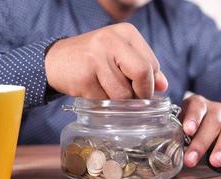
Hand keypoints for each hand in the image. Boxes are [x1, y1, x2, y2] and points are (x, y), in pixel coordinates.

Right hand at [45, 22, 167, 98]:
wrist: (57, 61)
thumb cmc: (94, 60)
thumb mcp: (121, 57)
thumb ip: (144, 68)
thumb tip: (164, 86)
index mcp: (126, 33)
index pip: (153, 64)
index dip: (150, 84)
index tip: (142, 91)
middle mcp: (112, 40)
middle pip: (142, 74)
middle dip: (141, 93)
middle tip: (133, 100)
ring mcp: (96, 56)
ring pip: (124, 93)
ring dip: (119, 101)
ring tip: (106, 90)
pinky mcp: (85, 75)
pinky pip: (105, 101)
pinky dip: (103, 103)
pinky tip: (94, 91)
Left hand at [180, 95, 220, 167]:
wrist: (206, 123)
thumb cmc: (190, 126)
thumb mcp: (179, 124)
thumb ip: (173, 129)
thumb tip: (162, 145)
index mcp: (199, 104)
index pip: (197, 106)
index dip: (193, 118)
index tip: (187, 131)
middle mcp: (217, 110)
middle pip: (212, 122)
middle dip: (201, 142)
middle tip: (191, 159)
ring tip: (215, 161)